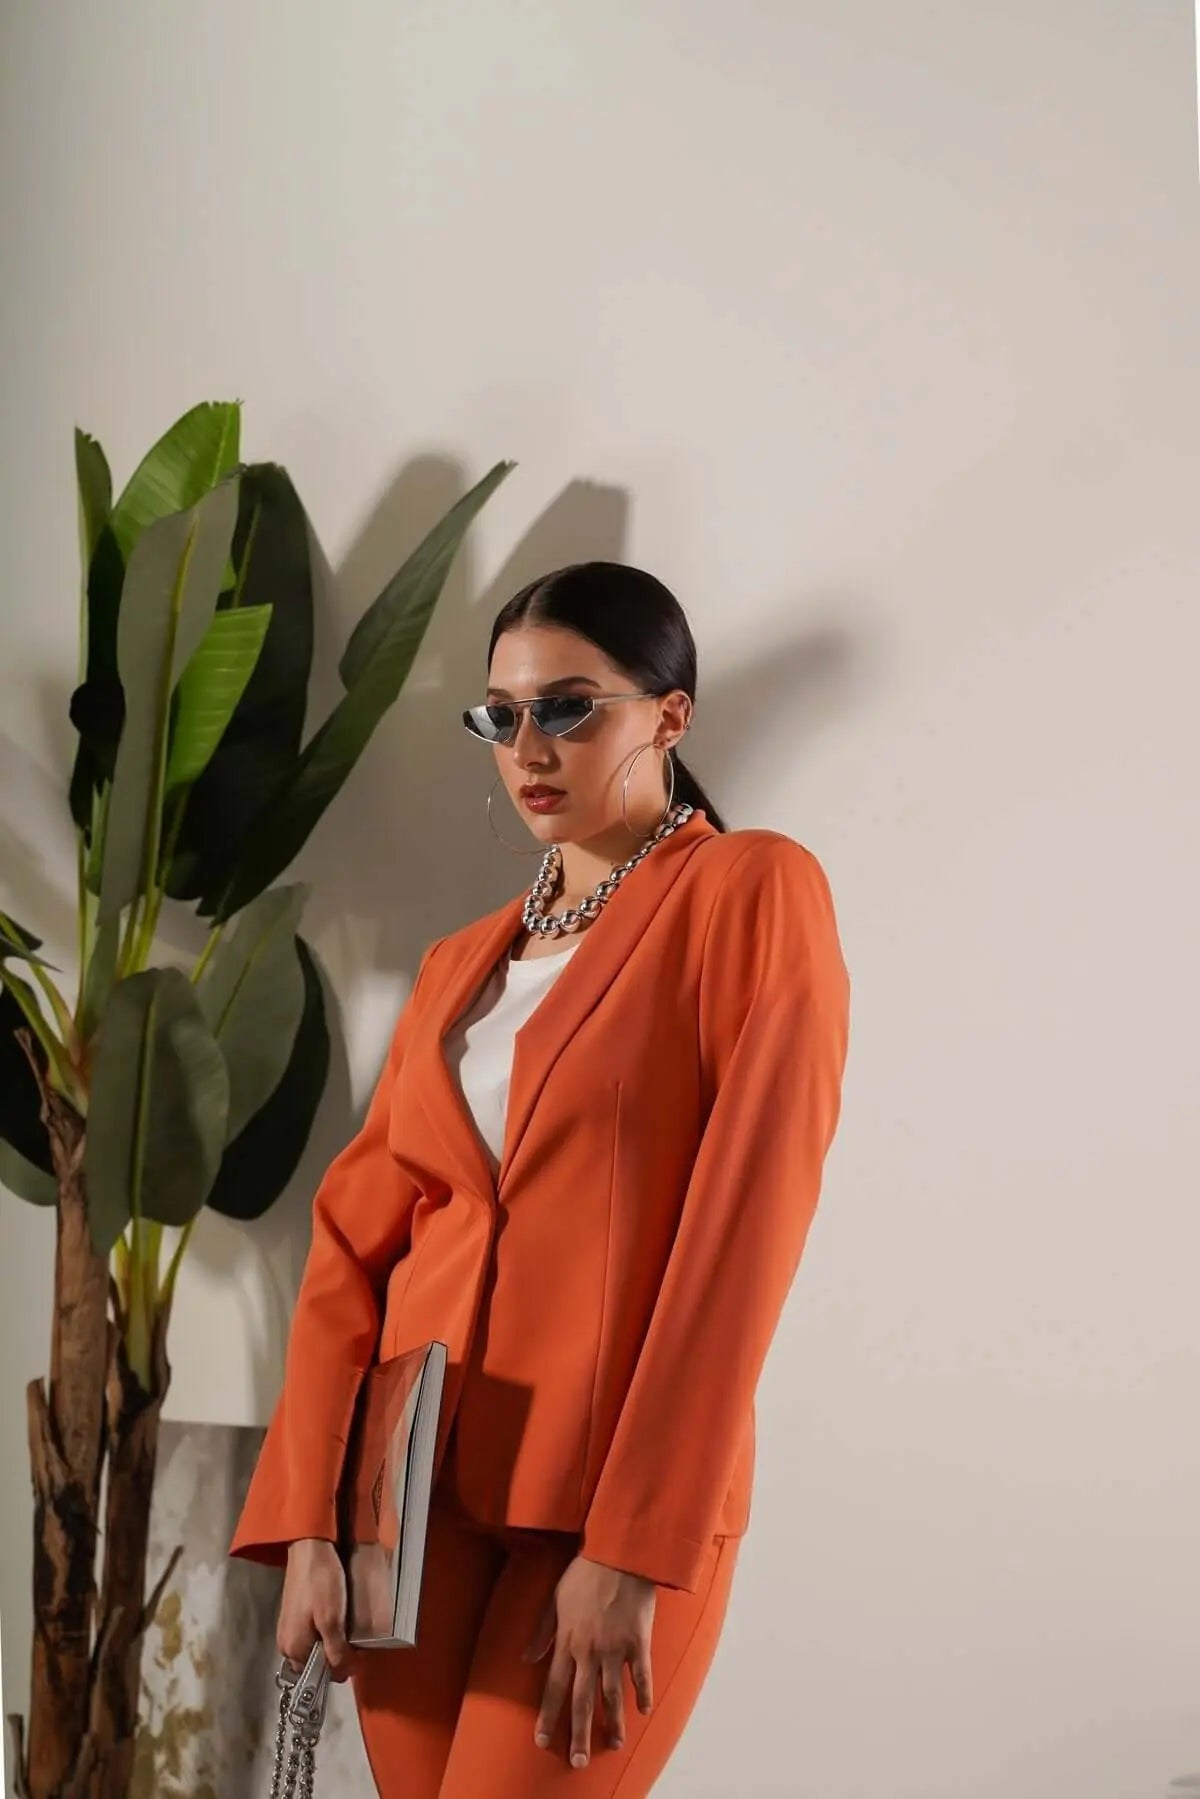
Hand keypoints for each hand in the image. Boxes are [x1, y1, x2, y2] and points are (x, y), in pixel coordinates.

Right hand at [278, 1538, 352, 1682]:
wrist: (310, 1548)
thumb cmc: (321, 1584)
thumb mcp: (332, 1620)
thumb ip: (337, 1651)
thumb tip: (344, 1675)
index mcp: (293, 1650)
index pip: (321, 1676)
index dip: (341, 1666)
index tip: (357, 1651)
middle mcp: (286, 1646)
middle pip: (317, 1663)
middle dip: (337, 1654)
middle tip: (354, 1636)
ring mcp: (287, 1630)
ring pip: (315, 1648)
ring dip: (332, 1641)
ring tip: (347, 1625)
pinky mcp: (291, 1616)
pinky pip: (311, 1634)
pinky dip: (325, 1631)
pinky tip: (337, 1615)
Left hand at [522, 1554, 655, 1768]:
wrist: (619, 1553)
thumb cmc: (585, 1573)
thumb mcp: (555, 1599)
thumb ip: (542, 1631)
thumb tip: (526, 1658)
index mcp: (567, 1641)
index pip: (554, 1688)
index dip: (548, 1716)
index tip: (542, 1742)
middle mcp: (589, 1651)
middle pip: (582, 1701)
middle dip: (577, 1734)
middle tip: (577, 1762)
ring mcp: (616, 1649)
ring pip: (612, 1695)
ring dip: (612, 1722)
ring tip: (612, 1745)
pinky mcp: (639, 1642)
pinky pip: (642, 1675)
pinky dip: (643, 1694)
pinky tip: (643, 1712)